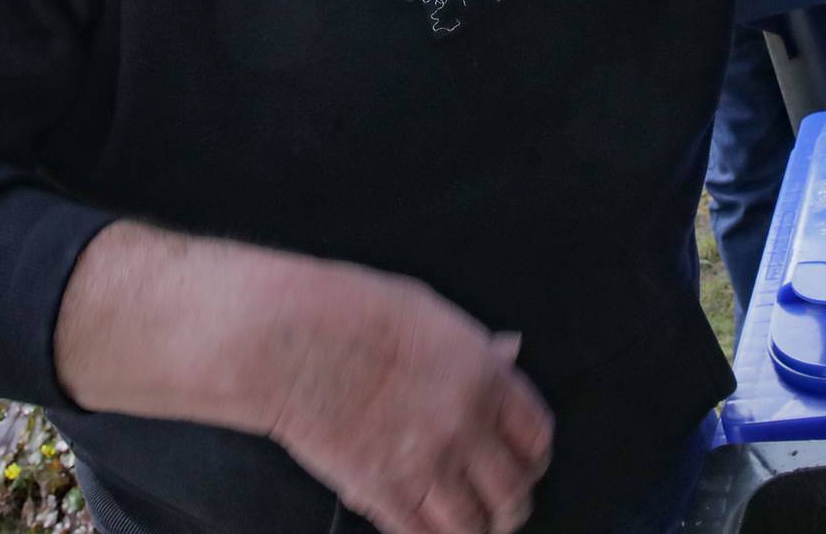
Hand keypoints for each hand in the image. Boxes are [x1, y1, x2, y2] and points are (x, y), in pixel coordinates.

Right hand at [54, 225, 551, 532]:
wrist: (290, 339)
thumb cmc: (349, 313)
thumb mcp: (429, 314)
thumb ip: (474, 348)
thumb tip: (507, 353)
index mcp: (483, 375)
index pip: (536, 437)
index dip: (532, 457)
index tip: (523, 463)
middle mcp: (465, 424)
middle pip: (513, 491)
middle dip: (509, 503)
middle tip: (499, 503)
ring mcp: (425, 462)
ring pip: (473, 525)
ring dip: (472, 528)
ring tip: (465, 523)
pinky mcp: (382, 491)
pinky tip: (425, 528)